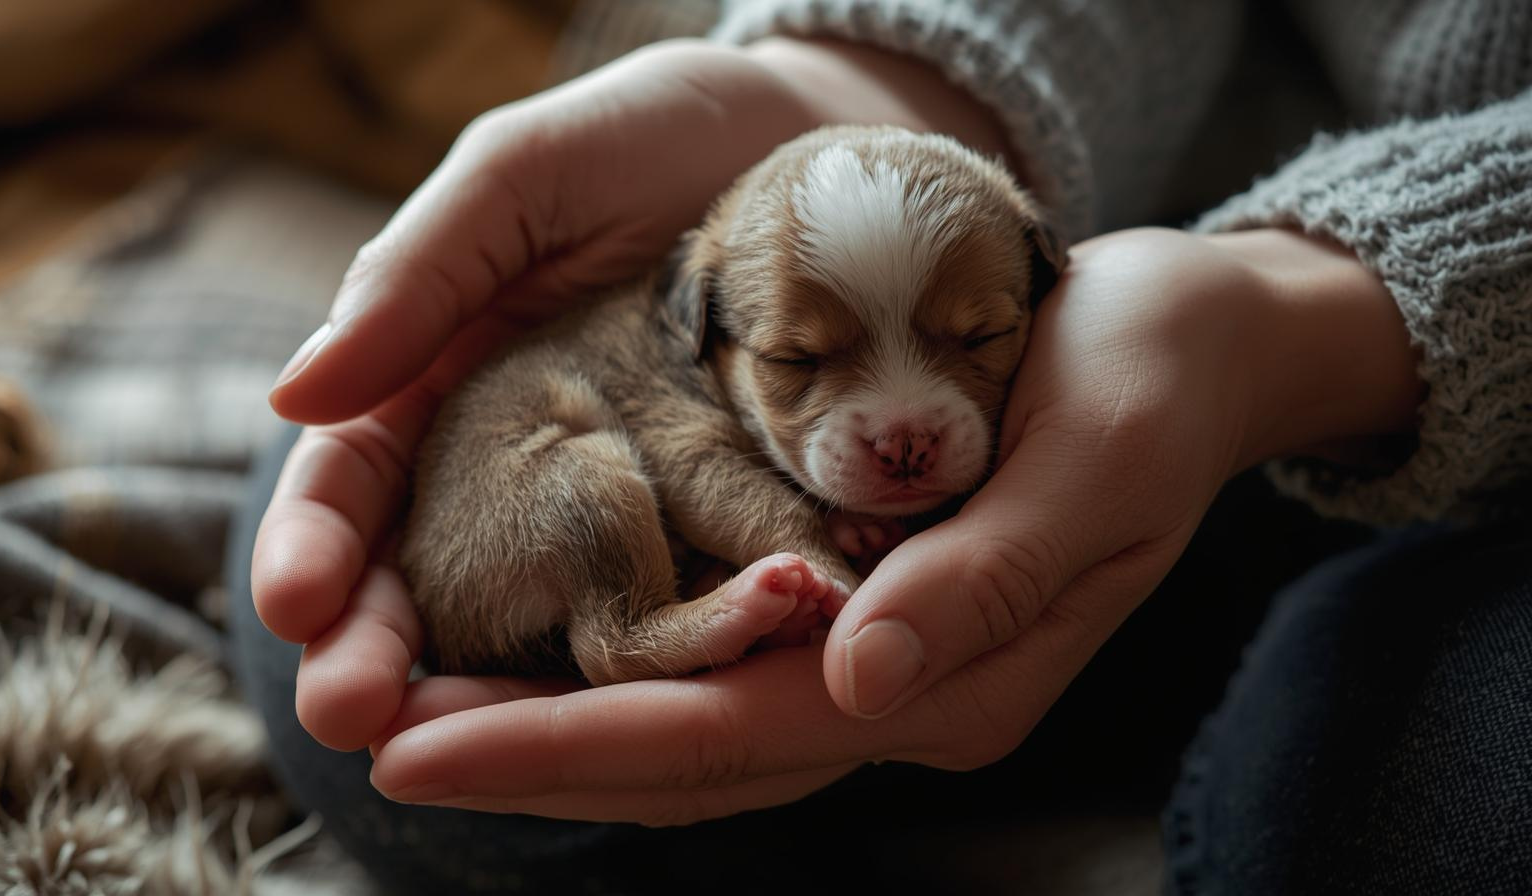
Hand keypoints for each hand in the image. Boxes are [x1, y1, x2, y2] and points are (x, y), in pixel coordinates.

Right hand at [252, 37, 1013, 750]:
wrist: (827, 145)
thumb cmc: (652, 139)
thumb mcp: (523, 179)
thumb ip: (418, 276)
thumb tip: (293, 394)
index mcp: (444, 392)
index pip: (354, 489)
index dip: (315, 549)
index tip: (296, 601)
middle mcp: (524, 475)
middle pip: (428, 586)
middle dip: (379, 657)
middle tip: (350, 714)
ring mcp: (625, 516)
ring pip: (547, 623)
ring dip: (505, 695)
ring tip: (466, 742)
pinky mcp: (727, 534)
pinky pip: (692, 601)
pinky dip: (686, 640)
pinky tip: (674, 669)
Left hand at [361, 227, 1421, 822]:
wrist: (1205, 347)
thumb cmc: (1150, 380)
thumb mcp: (1090, 459)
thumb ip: (979, 576)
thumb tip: (856, 678)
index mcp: (958, 676)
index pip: (732, 735)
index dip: (569, 750)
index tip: (416, 745)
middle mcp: (904, 696)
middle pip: (688, 760)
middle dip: (525, 758)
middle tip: (366, 731)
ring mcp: (884, 670)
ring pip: (690, 735)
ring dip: (551, 731)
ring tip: (413, 705)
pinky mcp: (866, 621)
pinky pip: (714, 674)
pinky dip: (613, 677)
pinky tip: (532, 652)